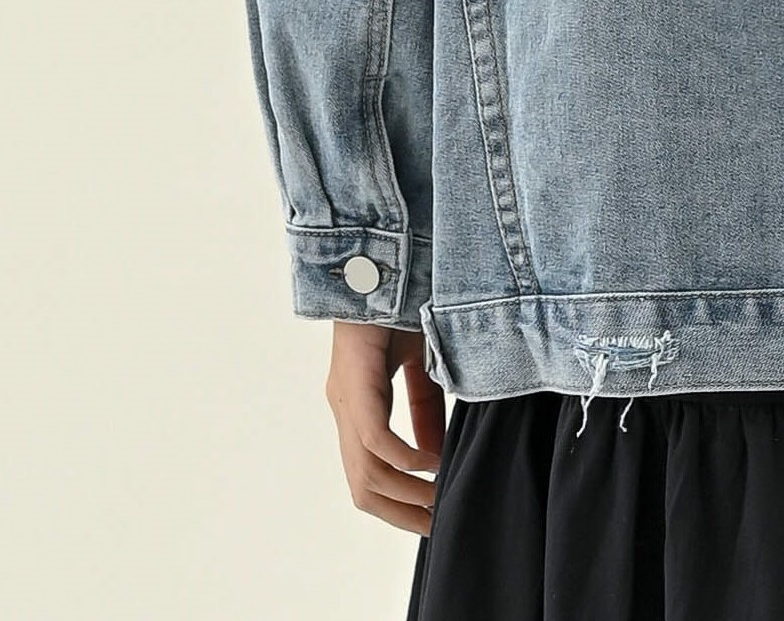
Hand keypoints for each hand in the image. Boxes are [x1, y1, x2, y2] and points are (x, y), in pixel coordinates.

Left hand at [325, 319, 447, 534]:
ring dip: (405, 494)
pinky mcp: (355, 382)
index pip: (369, 476)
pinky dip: (405, 459)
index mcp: (357, 406)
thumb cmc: (401, 305)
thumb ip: (425, 411)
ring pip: (365, 472)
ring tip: (438, 500)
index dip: (399, 506)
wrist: (382, 258)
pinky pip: (375, 438)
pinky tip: (431, 464)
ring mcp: (346, 398)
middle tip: (437, 526)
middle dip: (400, 513)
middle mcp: (345, 408)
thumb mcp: (421, 367)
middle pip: (362, 488)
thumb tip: (434, 458)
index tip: (432, 521)